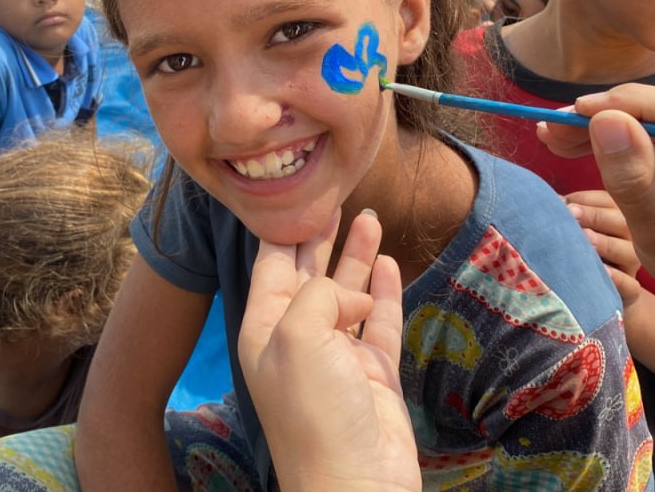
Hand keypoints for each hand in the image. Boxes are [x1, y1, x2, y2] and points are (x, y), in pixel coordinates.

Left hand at [239, 210, 419, 491]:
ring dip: (357, 256)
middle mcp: (299, 338)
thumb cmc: (314, 413)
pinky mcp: (374, 373)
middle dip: (321, 236)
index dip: (286, 229)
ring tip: (369, 217)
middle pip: (309, 274)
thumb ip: (319, 293)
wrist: (356, 482)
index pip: (273, 265)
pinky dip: (384, 291)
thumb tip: (355, 292)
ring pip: (348, 293)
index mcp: (266, 328)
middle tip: (335, 197)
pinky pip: (380, 321)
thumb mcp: (299, 335)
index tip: (299, 192)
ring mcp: (338, 356)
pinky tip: (388, 262)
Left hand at [565, 190, 642, 307]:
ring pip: (628, 251)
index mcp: (617, 214)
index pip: (605, 201)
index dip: (583, 201)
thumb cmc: (579, 248)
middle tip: (571, 214)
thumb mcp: (574, 228)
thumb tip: (552, 202)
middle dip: (593, 216)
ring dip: (606, 244)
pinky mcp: (632, 289)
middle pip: (619, 221)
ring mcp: (632, 263)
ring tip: (586, 239)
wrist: (594, 289)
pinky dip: (618, 278)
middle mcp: (630, 236)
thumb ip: (567, 213)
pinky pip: (631, 284)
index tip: (562, 203)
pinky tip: (603, 272)